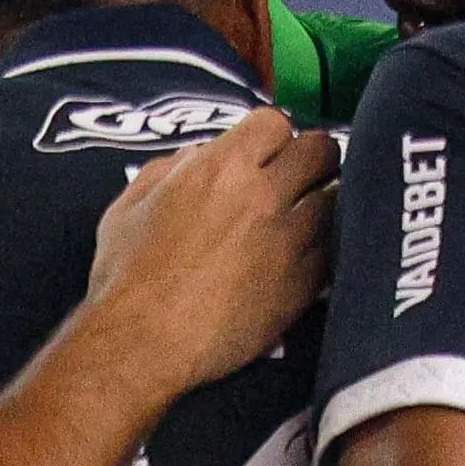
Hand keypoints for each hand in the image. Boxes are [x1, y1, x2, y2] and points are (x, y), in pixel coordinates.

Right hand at [83, 109, 339, 387]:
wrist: (143, 342)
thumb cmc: (126, 276)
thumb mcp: (129, 206)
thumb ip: (166, 170)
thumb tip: (195, 158)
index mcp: (220, 168)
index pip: (276, 122)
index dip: (272, 138)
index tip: (265, 154)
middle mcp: (263, 195)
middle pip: (321, 151)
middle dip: (313, 160)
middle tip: (300, 179)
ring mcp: (290, 240)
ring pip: (338, 198)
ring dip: (324, 203)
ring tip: (308, 218)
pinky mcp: (303, 284)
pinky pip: (335, 249)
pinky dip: (326, 247)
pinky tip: (308, 255)